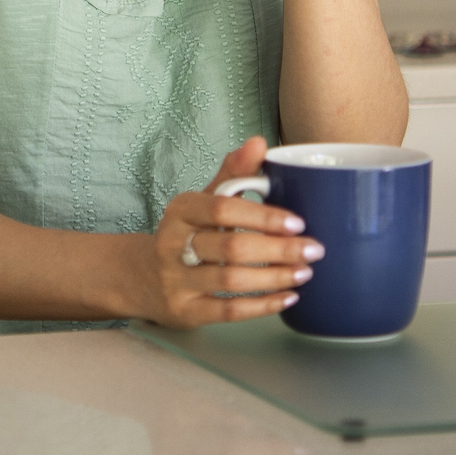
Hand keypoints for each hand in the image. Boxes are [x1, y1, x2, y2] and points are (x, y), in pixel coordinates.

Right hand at [140, 136, 323, 328]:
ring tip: (304, 273)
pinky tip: (286, 298)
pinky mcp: (185, 310)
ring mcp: (177, 280)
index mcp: (182, 209)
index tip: (298, 222)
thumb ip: (233, 174)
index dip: (263, 216)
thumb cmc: (185, 233)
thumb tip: (259, 143)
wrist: (142, 277)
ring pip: (231, 280)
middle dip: (278, 250)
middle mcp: (174, 244)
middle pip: (231, 246)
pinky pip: (228, 312)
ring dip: (274, 278)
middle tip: (313, 250)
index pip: (223, 208)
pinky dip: (262, 306)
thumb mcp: (203, 200)